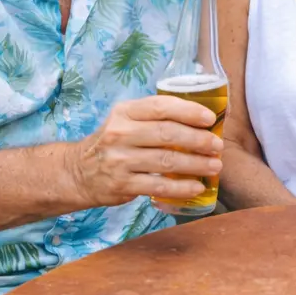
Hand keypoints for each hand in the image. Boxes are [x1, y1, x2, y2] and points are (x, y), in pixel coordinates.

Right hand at [67, 96, 223, 206]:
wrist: (78, 172)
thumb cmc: (114, 143)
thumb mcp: (126, 121)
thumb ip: (155, 118)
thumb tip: (200, 120)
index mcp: (124, 113)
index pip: (161, 107)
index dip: (189, 112)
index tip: (210, 119)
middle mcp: (120, 134)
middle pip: (167, 134)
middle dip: (198, 140)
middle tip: (218, 146)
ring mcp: (120, 160)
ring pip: (166, 161)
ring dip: (196, 164)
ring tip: (214, 166)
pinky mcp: (122, 185)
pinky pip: (158, 187)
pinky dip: (181, 187)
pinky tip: (197, 186)